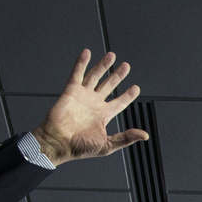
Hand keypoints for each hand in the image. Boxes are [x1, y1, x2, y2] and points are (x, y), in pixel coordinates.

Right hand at [32, 49, 148, 166]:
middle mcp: (94, 104)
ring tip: (111, 56)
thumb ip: (126, 138)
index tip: (135, 88)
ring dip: (103, 66)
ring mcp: (82, 96)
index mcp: (103, 116)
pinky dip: (82, 63)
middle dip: (117, 76)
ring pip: (95, 77)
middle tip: (126, 66)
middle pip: (109, 85)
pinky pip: (77, 74)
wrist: (58, 142)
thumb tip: (144, 135)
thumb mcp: (107, 145)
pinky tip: (87, 53)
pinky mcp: (71, 91)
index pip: (119, 102)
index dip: (128, 95)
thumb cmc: (79, 147)